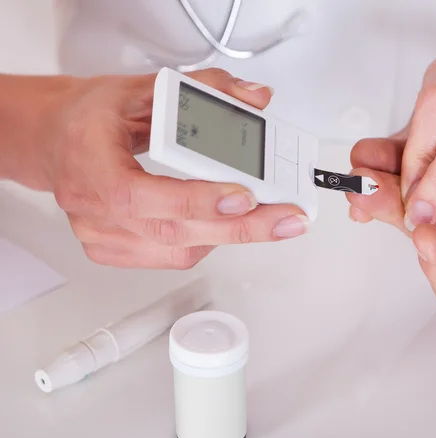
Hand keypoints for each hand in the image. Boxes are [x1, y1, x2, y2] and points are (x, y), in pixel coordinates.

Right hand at [27, 69, 307, 268]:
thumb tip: (253, 99)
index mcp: (90, 163)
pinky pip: (171, 257)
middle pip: (173, 230)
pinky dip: (205, 242)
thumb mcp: (142, 89)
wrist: (57, 141)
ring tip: (264, 218)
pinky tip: (222, 225)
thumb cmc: (90, 118)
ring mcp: (101, 235)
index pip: (141, 195)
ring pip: (178, 250)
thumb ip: (204, 89)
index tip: (245, 197)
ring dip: (228, 235)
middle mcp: (92, 207)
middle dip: (241, 227)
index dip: (196, 201)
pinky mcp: (111, 251)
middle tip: (285, 218)